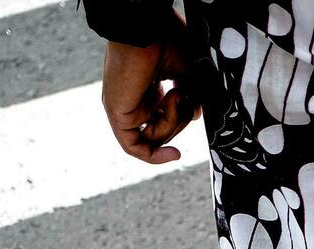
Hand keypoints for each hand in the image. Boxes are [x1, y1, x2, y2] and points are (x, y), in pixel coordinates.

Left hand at [100, 13, 199, 163]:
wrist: (149, 26)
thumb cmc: (167, 40)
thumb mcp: (187, 73)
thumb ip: (192, 97)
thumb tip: (196, 116)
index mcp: (147, 87)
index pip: (162, 117)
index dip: (180, 120)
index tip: (195, 113)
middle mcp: (133, 98)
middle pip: (161, 130)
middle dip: (181, 120)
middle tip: (186, 96)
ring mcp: (124, 107)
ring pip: (153, 138)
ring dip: (174, 123)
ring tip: (176, 95)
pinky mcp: (117, 114)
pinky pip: (135, 147)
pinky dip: (154, 156)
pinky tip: (175, 154)